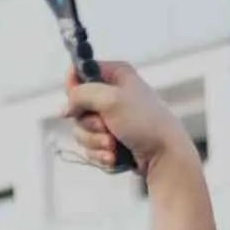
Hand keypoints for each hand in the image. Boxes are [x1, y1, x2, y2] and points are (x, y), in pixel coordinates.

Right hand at [61, 61, 194, 173]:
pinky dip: (101, 153)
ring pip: (82, 130)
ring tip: (113, 145)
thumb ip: (81, 95)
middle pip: (77, 106)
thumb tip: (64, 107)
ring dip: (95, 141)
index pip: (80, 73)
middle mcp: (112, 94)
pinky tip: (115, 156)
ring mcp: (112, 118)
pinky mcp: (111, 139)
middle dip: (88, 123)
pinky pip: (91, 146)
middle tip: (106, 127)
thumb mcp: (110, 99)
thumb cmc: (143, 121)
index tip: (77, 103)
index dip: (73, 88)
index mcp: (116, 75)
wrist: (164, 154)